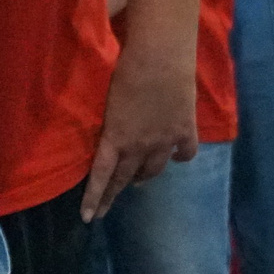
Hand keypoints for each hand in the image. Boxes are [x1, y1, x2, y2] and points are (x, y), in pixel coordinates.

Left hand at [81, 49, 196, 220]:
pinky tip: (176, 156)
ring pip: (153, 171)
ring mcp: (165, 141)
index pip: (100, 176)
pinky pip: (184, 155)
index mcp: (114, 137)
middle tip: (104, 211)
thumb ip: (108, 125)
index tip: (87, 218)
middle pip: (125, 179)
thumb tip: (108, 137)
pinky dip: (179, 157)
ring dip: (143, 178)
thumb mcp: (107, 102)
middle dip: (112, 196)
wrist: (160, 55)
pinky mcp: (185, 131)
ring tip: (139, 180)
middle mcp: (139, 146)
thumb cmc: (124, 68)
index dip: (94, 198)